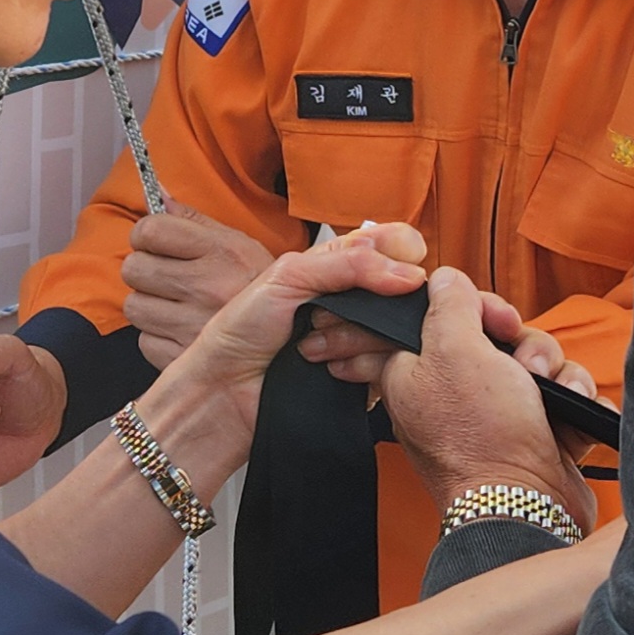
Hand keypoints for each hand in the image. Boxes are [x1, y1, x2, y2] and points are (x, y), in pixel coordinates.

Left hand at [121, 207, 278, 365]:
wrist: (294, 337)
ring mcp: (194, 325)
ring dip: (150, 305)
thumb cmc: (258, 288)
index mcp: (220, 252)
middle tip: (165, 274)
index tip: (154, 241)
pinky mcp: (183, 358)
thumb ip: (194, 220)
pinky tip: (181, 329)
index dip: (146, 234)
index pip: (150, 230)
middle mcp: (206, 287)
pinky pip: (145, 340)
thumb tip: (159, 193)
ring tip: (175, 304)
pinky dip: (158, 336)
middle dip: (145, 269)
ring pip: (135, 307)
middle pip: (134, 269)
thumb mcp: (238, 244)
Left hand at [138, 222, 427, 482]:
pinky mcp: (367, 377)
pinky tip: (329, 369)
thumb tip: (409, 273)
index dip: (400, 254)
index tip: (393, 271)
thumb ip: (350, 263)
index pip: (394, 244)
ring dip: (355, 336)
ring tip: (313, 346)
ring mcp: (363, 338)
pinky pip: (390, 367)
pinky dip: (360, 365)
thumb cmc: (241, 331)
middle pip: (403, 290)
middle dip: (369, 302)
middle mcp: (355, 299)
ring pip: (396, 330)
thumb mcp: (290, 275)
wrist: (224, 390)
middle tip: (323, 314)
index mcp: (337, 265)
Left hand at [376, 267, 598, 531]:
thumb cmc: (480, 436)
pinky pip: (562, 396)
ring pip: (535, 363)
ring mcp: (497, 415)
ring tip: (553, 394)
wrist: (527, 508)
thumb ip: (449, 304)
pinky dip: (573, 403)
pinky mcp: (536, 433)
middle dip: (522, 341)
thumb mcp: (454, 350)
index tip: (483, 317)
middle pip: (496, 335)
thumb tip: (444, 279)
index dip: (463, 308)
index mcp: (415, 373)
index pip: (431, 318)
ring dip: (554, 372)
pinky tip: (572, 416)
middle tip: (521, 359)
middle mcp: (454, 393)